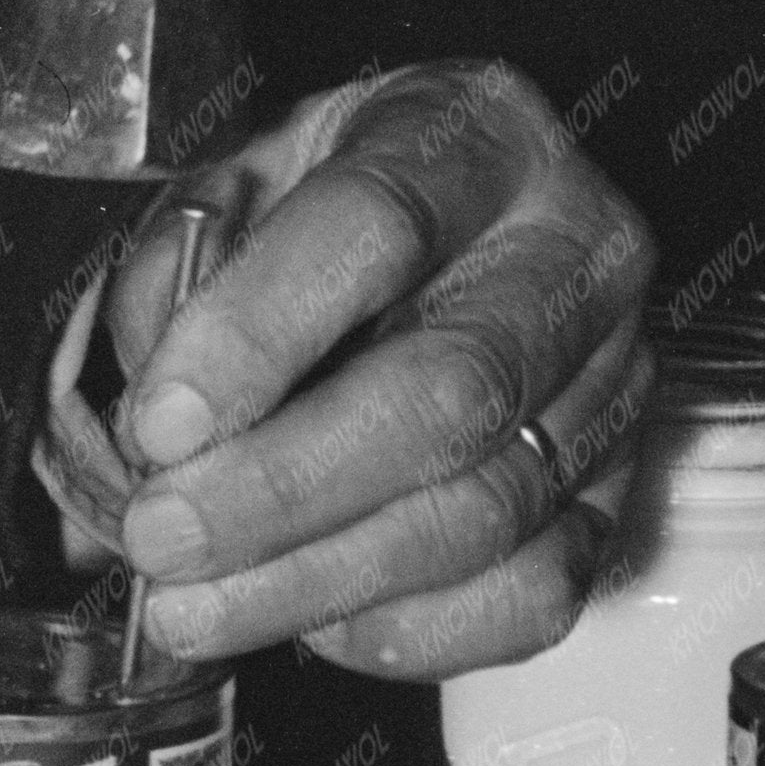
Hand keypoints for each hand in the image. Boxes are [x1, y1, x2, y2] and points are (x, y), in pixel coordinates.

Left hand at [37, 60, 655, 677]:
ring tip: (196, 605)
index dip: (260, 333)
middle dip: (283, 486)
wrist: (461, 228)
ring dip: (320, 578)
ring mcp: (613, 377)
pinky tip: (313, 620)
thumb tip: (145, 431)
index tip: (159, 421)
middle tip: (163, 536)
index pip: (378, 224)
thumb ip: (179, 276)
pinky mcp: (618, 488)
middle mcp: (574, 249)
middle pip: (446, 390)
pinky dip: (411, 631)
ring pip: (484, 508)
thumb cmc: (339, 205)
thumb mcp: (245, 178)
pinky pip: (535, 594)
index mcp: (476, 134)